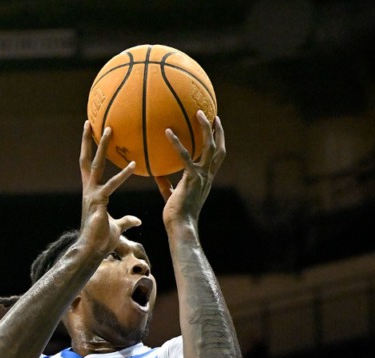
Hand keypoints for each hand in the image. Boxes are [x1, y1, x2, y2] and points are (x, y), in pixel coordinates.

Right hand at [78, 122, 140, 257]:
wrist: (92, 252)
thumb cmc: (102, 241)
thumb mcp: (117, 228)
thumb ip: (127, 221)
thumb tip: (138, 220)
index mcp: (92, 193)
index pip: (89, 167)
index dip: (89, 151)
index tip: (90, 135)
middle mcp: (89, 190)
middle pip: (87, 160)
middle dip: (88, 141)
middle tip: (91, 122)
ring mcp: (92, 195)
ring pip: (95, 165)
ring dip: (102, 147)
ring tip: (109, 130)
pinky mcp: (98, 203)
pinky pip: (112, 185)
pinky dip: (122, 175)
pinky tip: (133, 165)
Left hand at [155, 112, 225, 226]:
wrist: (180, 227)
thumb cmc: (175, 216)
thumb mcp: (171, 196)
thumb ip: (167, 184)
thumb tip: (156, 173)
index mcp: (205, 180)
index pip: (216, 159)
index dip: (218, 143)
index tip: (216, 130)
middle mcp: (207, 176)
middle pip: (218, 150)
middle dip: (218, 132)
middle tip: (214, 116)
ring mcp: (201, 177)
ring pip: (209, 147)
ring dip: (206, 128)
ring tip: (199, 113)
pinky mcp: (192, 179)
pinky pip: (185, 156)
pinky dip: (177, 143)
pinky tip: (168, 132)